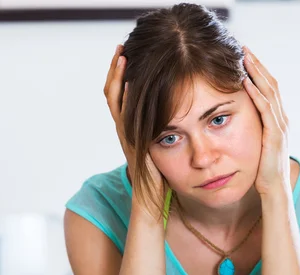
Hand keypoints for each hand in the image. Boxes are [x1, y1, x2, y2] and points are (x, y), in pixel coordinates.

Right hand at [103, 45, 163, 213]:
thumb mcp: (166, 150)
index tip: (133, 55)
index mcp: (134, 127)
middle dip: (118, 68)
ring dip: (117, 75)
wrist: (152, 202)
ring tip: (122, 54)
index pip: (125, 95)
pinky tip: (127, 78)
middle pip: (115, 91)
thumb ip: (167, 133)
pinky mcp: (128, 140)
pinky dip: (121, 95)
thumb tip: (185, 118)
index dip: (125, 75)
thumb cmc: (163, 181)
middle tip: (123, 47)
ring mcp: (124, 133)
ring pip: (114, 98)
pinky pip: (121, 113)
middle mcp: (126, 127)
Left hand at [242, 47, 290, 196]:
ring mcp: (280, 126)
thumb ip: (253, 132)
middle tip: (244, 48)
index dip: (258, 72)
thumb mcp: (256, 146)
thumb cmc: (263, 171)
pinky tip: (244, 81)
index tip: (245, 57)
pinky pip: (264, 108)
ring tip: (244, 57)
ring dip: (256, 73)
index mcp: (277, 120)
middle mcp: (281, 119)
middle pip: (271, 84)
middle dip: (257, 65)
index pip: (269, 89)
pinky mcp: (274, 134)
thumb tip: (237, 122)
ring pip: (269, 91)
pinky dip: (255, 93)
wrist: (274, 190)